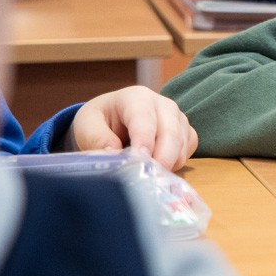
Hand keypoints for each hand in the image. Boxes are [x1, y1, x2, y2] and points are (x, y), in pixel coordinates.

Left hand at [68, 86, 198, 171]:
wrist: (114, 118)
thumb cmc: (101, 120)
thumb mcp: (87, 125)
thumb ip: (97, 137)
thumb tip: (114, 152)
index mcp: (136, 98)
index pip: (144, 119)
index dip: (143, 141)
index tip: (139, 161)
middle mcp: (163, 105)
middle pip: (170, 133)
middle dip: (162, 158)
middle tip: (148, 177)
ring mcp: (178, 118)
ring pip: (181, 144)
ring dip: (168, 163)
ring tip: (147, 174)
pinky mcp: (186, 132)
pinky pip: (188, 149)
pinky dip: (177, 163)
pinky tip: (158, 167)